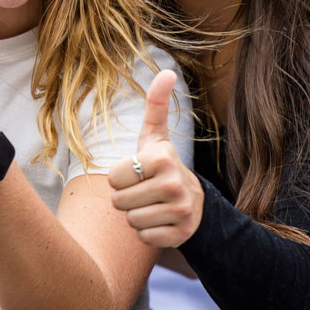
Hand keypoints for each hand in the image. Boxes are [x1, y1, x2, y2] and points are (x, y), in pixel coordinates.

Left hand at [108, 70, 201, 247]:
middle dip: (127, 198)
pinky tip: (161, 221)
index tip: (139, 173)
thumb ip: (156, 104)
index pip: (113, 177)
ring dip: (136, 216)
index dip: (121, 177)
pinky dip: (148, 233)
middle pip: (119, 202)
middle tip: (145, 191)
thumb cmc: (162, 166)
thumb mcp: (155, 136)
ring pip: (130, 221)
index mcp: (162, 158)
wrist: (195, 202)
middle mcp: (174, 184)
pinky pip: (144, 238)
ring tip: (153, 205)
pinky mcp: (180, 235)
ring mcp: (180, 211)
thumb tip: (167, 71)